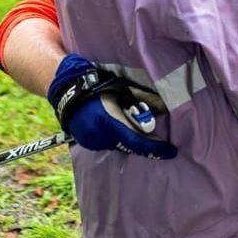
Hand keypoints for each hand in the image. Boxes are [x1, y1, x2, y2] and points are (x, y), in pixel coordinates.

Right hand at [47, 54, 176, 159]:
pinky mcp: (86, 143)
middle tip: (151, 132)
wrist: (67, 90)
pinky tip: (114, 124)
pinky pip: (107, 143)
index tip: (171, 151)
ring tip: (126, 121)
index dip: (155, 148)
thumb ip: (143, 100)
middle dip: (141, 140)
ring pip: (118, 144)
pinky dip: (114, 137)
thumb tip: (165, 107)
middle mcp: (100, 136)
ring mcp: (91, 142)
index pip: (137, 141)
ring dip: (126, 137)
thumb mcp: (122, 89)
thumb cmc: (97, 85)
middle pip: (129, 144)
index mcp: (109, 122)